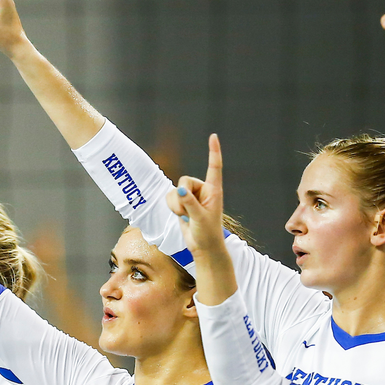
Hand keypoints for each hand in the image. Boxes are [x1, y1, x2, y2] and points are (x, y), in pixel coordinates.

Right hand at [167, 134, 227, 257]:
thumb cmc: (208, 233)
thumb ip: (189, 203)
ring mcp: (191, 196)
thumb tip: (179, 190)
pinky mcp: (181, 203)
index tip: (213, 137)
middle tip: (187, 212)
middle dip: (181, 196)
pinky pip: (170, 197)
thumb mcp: (200, 217)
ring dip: (176, 205)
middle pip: (184, 180)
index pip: (214, 167)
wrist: (202, 247)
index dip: (213, 151)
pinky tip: (180, 216)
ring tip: (185, 217)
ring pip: (175, 190)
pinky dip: (172, 207)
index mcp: (213, 190)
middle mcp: (202, 190)